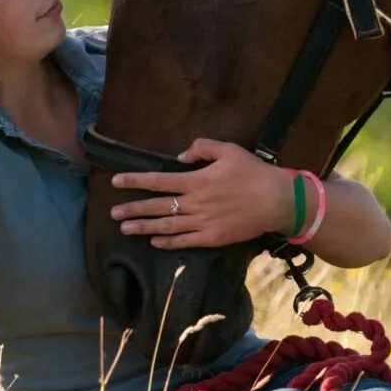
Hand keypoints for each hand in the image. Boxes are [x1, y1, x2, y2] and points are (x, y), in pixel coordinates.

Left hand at [109, 138, 289, 248]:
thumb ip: (202, 148)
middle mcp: (194, 203)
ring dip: (144, 227)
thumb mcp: (228, 150)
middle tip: (113, 213)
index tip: (116, 182)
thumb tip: (180, 157)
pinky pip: (185, 241)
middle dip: (133, 208)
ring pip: (166, 226)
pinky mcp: (212, 238)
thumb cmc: (253, 172)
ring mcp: (202, 223)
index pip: (158, 180)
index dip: (135, 181)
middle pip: (157, 206)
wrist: (276, 201)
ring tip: (125, 229)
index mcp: (196, 180)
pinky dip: (168, 242)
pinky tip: (154, 241)